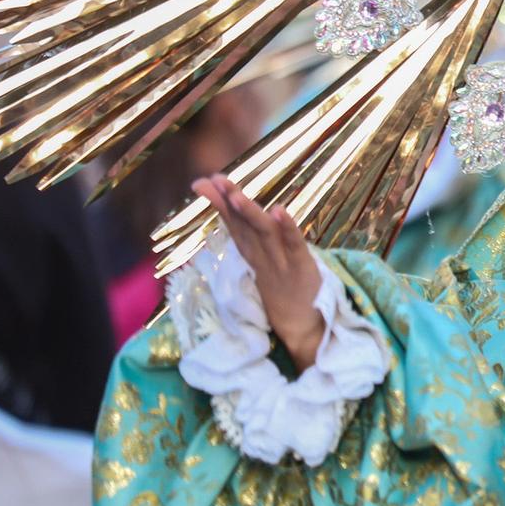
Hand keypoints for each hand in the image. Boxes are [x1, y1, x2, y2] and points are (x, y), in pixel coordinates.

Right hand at [191, 174, 324, 370]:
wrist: (301, 324)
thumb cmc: (281, 289)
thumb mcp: (262, 261)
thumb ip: (251, 237)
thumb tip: (235, 213)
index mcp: (253, 252)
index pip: (234, 223)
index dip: (219, 202)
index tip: (201, 182)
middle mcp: (263, 255)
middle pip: (244, 225)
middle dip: (228, 201)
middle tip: (211, 181)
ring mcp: (281, 261)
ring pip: (263, 233)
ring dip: (250, 212)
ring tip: (236, 194)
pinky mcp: (302, 267)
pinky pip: (294, 244)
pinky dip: (287, 227)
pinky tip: (278, 209)